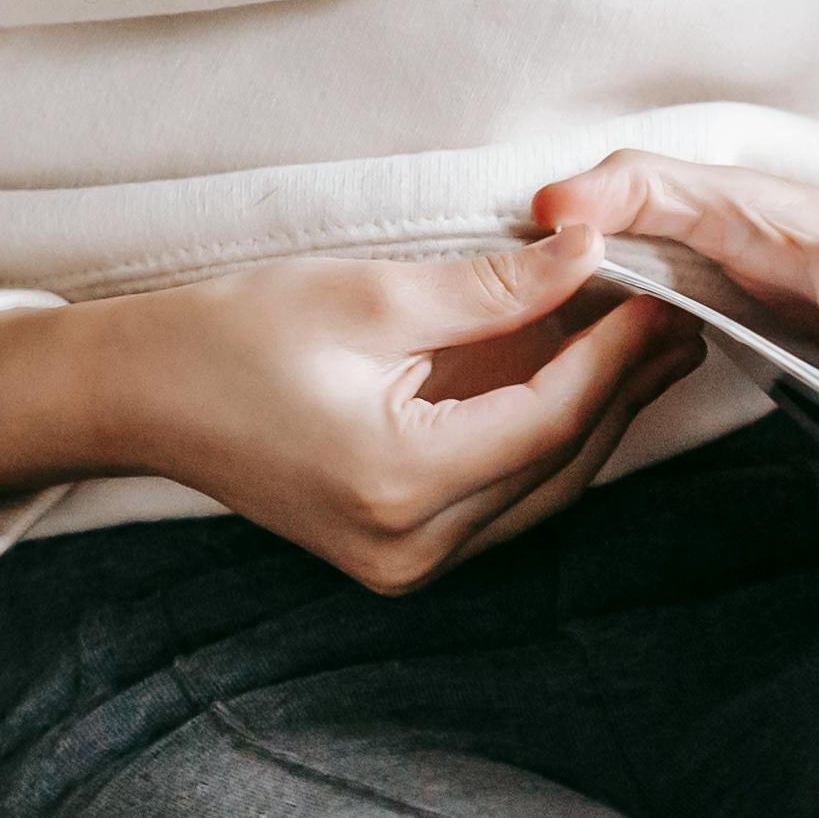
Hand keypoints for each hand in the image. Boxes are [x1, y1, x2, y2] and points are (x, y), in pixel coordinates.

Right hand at [0, 236, 699, 594]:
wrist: (139, 395)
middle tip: (679, 317)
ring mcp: (404, 563)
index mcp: (399, 482)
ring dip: (594, 417)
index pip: (550, 417)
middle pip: (560, 465)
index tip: (660, 293)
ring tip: (644, 346)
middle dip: (623, 388)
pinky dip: (544, 442)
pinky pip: (502, 500)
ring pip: (541, 490)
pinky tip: (576, 386)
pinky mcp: (396, 555)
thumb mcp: (366, 294)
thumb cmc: (231, 335)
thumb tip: (588, 254)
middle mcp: (411, 545)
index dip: (616, 353)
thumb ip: (491, 287)